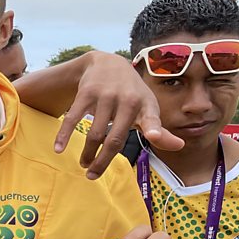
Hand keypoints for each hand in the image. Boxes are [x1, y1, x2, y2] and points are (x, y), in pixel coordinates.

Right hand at [52, 51, 182, 179]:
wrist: (108, 63)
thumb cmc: (131, 93)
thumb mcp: (147, 107)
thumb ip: (159, 129)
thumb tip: (180, 146)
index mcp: (144, 105)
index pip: (151, 119)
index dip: (154, 129)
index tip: (154, 136)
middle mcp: (126, 99)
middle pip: (114, 138)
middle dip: (102, 160)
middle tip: (92, 175)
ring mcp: (105, 96)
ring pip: (94, 133)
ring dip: (87, 153)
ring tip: (84, 163)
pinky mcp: (86, 93)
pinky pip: (73, 118)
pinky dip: (64, 135)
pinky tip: (58, 149)